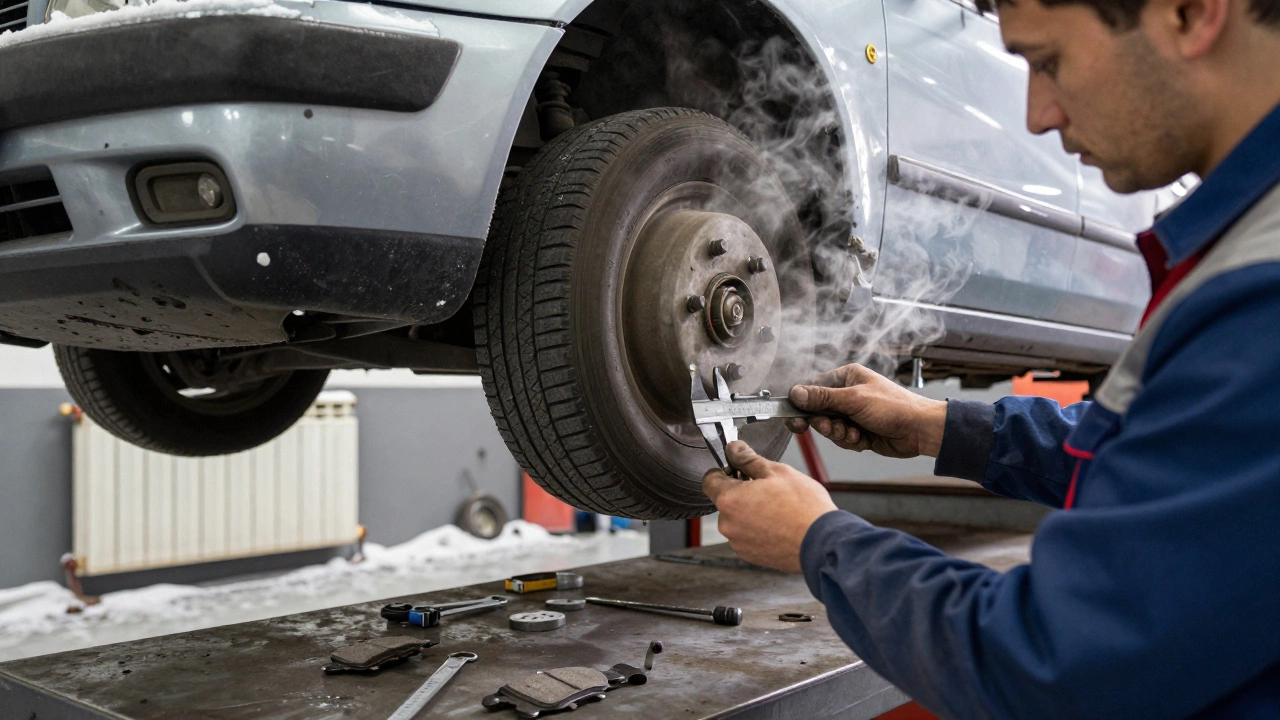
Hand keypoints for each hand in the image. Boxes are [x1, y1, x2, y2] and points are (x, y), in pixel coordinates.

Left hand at [702, 441, 837, 572]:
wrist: (822, 543)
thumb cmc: (803, 509)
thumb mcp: (777, 472)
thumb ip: (749, 459)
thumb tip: (734, 449)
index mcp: (730, 500)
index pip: (710, 480)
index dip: (724, 470)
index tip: (738, 469)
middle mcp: (728, 524)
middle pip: (726, 500)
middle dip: (743, 492)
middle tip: (769, 488)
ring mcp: (739, 543)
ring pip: (738, 519)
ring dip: (751, 511)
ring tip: (779, 509)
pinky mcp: (751, 556)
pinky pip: (748, 536)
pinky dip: (759, 529)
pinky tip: (780, 524)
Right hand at [786, 364, 947, 458]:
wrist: (919, 430)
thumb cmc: (893, 407)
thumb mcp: (854, 400)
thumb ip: (823, 398)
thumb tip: (796, 394)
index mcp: (846, 378)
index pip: (813, 389)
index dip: (802, 404)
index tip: (795, 418)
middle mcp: (848, 394)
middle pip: (818, 411)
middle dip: (825, 423)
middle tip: (830, 427)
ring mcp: (853, 414)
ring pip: (829, 428)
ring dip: (840, 434)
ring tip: (855, 433)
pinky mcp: (859, 431)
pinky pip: (842, 439)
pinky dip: (850, 442)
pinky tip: (864, 439)